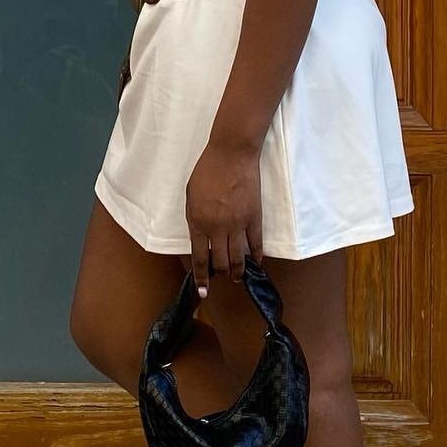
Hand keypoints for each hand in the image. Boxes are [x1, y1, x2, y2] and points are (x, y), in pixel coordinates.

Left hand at [184, 137, 263, 295]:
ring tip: (237, 277)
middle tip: (221, 278)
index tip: (204, 291)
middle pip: (220, 262)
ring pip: (238, 258)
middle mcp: (217, 228)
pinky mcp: (254, 218)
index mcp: (198, 223)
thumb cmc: (206, 171)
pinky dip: (256, 255)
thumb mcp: (190, 196)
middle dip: (220, 274)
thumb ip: (195, 218)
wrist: (230, 155)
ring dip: (238, 271)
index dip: (202, 278)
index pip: (200, 258)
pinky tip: (255, 262)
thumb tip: (200, 237)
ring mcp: (238, 224)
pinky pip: (256, 243)